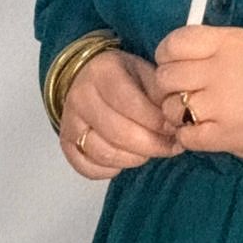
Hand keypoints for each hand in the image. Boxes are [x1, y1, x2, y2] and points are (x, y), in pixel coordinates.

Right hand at [58, 49, 184, 179]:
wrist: (88, 77)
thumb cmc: (124, 77)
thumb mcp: (145, 72)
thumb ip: (160, 94)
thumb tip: (176, 122)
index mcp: (103, 72)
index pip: (130, 103)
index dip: (156, 122)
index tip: (175, 129)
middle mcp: (81, 96)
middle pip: (118, 132)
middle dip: (152, 145)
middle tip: (172, 147)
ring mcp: (70, 122)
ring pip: (104, 153)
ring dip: (135, 158)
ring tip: (151, 151)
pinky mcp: (66, 143)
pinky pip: (87, 167)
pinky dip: (110, 170)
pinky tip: (126, 159)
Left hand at [151, 24, 242, 160]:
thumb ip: (218, 47)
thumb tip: (180, 60)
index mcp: (229, 42)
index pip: (173, 43)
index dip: (166, 55)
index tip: (175, 64)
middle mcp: (220, 70)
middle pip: (165, 77)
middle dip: (169, 86)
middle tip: (186, 93)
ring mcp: (221, 105)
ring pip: (170, 108)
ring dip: (177, 112)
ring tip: (197, 113)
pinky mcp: (226, 136)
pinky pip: (186, 136)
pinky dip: (189, 135)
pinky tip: (204, 130)